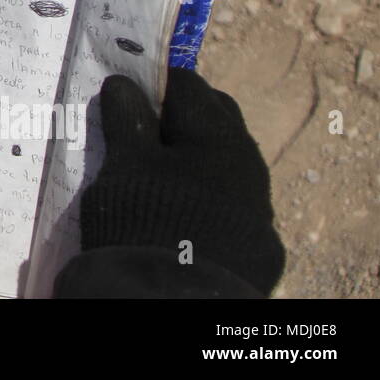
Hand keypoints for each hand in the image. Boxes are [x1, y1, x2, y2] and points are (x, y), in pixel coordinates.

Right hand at [79, 68, 283, 293]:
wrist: (174, 296)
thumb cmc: (146, 216)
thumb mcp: (126, 162)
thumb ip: (126, 118)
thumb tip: (123, 82)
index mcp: (218, 133)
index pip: (187, 84)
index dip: (153, 83)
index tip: (125, 94)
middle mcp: (247, 161)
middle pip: (214, 117)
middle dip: (178, 115)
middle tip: (139, 128)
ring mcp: (256, 201)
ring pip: (223, 159)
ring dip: (192, 155)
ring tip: (154, 170)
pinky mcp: (255, 236)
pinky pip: (228, 196)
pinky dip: (202, 189)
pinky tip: (177, 206)